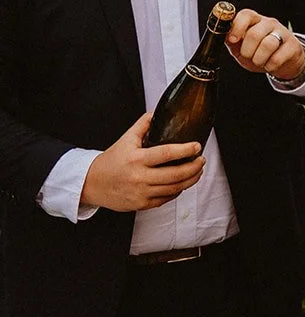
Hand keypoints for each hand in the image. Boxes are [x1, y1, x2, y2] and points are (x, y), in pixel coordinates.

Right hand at [82, 113, 204, 212]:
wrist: (91, 183)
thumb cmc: (111, 161)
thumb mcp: (126, 139)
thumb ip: (143, 125)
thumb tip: (157, 112)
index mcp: (136, 159)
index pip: (166, 154)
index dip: (185, 150)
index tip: (197, 146)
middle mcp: (139, 177)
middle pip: (175, 175)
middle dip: (194, 167)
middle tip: (201, 160)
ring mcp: (141, 193)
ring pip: (174, 188)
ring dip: (190, 180)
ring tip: (197, 171)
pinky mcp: (141, 204)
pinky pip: (166, 198)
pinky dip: (178, 191)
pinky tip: (183, 183)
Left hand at [226, 8, 304, 80]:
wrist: (283, 61)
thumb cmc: (259, 52)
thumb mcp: (241, 47)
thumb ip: (231, 41)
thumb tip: (218, 36)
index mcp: (254, 20)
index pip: (246, 15)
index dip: (237, 27)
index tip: (233, 40)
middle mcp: (269, 23)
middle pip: (254, 34)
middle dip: (247, 51)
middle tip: (248, 56)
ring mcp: (283, 33)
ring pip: (268, 45)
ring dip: (259, 59)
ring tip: (260, 61)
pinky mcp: (293, 46)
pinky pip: (277, 58)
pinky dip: (270, 66)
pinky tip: (270, 65)